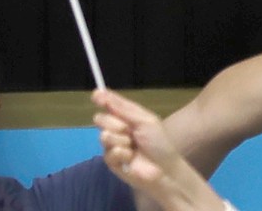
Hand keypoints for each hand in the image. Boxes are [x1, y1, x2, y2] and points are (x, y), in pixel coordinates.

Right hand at [93, 89, 226, 210]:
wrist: (165, 169)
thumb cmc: (159, 143)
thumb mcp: (145, 120)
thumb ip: (122, 108)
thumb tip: (99, 92)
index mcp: (126, 117)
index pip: (109, 104)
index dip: (101, 98)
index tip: (96, 96)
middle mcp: (116, 129)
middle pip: (100, 118)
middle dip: (113, 123)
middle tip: (127, 130)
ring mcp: (112, 145)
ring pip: (104, 136)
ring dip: (120, 140)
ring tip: (133, 147)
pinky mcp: (111, 162)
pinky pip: (108, 152)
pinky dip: (121, 154)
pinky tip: (130, 158)